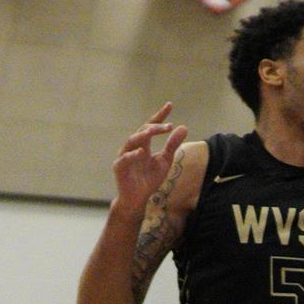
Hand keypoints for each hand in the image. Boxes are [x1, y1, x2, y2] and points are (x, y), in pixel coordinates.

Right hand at [112, 102, 188, 217]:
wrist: (138, 199)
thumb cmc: (149, 179)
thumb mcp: (165, 160)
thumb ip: (172, 145)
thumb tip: (184, 127)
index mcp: (143, 144)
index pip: (151, 126)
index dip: (160, 116)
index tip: (169, 105)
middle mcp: (133, 147)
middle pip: (142, 131)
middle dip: (155, 127)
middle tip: (168, 126)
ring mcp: (124, 156)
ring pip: (131, 141)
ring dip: (142, 135)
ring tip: (153, 131)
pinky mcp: (119, 168)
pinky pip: (124, 159)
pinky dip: (132, 155)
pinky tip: (142, 152)